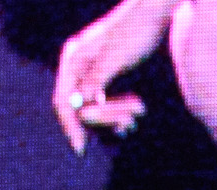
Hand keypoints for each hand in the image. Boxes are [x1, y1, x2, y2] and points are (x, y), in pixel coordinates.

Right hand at [51, 0, 174, 149]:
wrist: (154, 11)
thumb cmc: (137, 32)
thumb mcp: (117, 57)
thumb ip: (96, 79)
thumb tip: (78, 104)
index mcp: (74, 57)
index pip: (63, 100)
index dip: (70, 126)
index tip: (81, 149)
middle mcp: (76, 61)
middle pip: (77, 104)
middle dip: (102, 119)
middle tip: (128, 127)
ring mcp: (89, 65)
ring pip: (91, 102)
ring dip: (112, 116)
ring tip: (135, 121)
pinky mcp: (103, 69)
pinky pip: (100, 97)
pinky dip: (114, 110)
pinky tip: (130, 120)